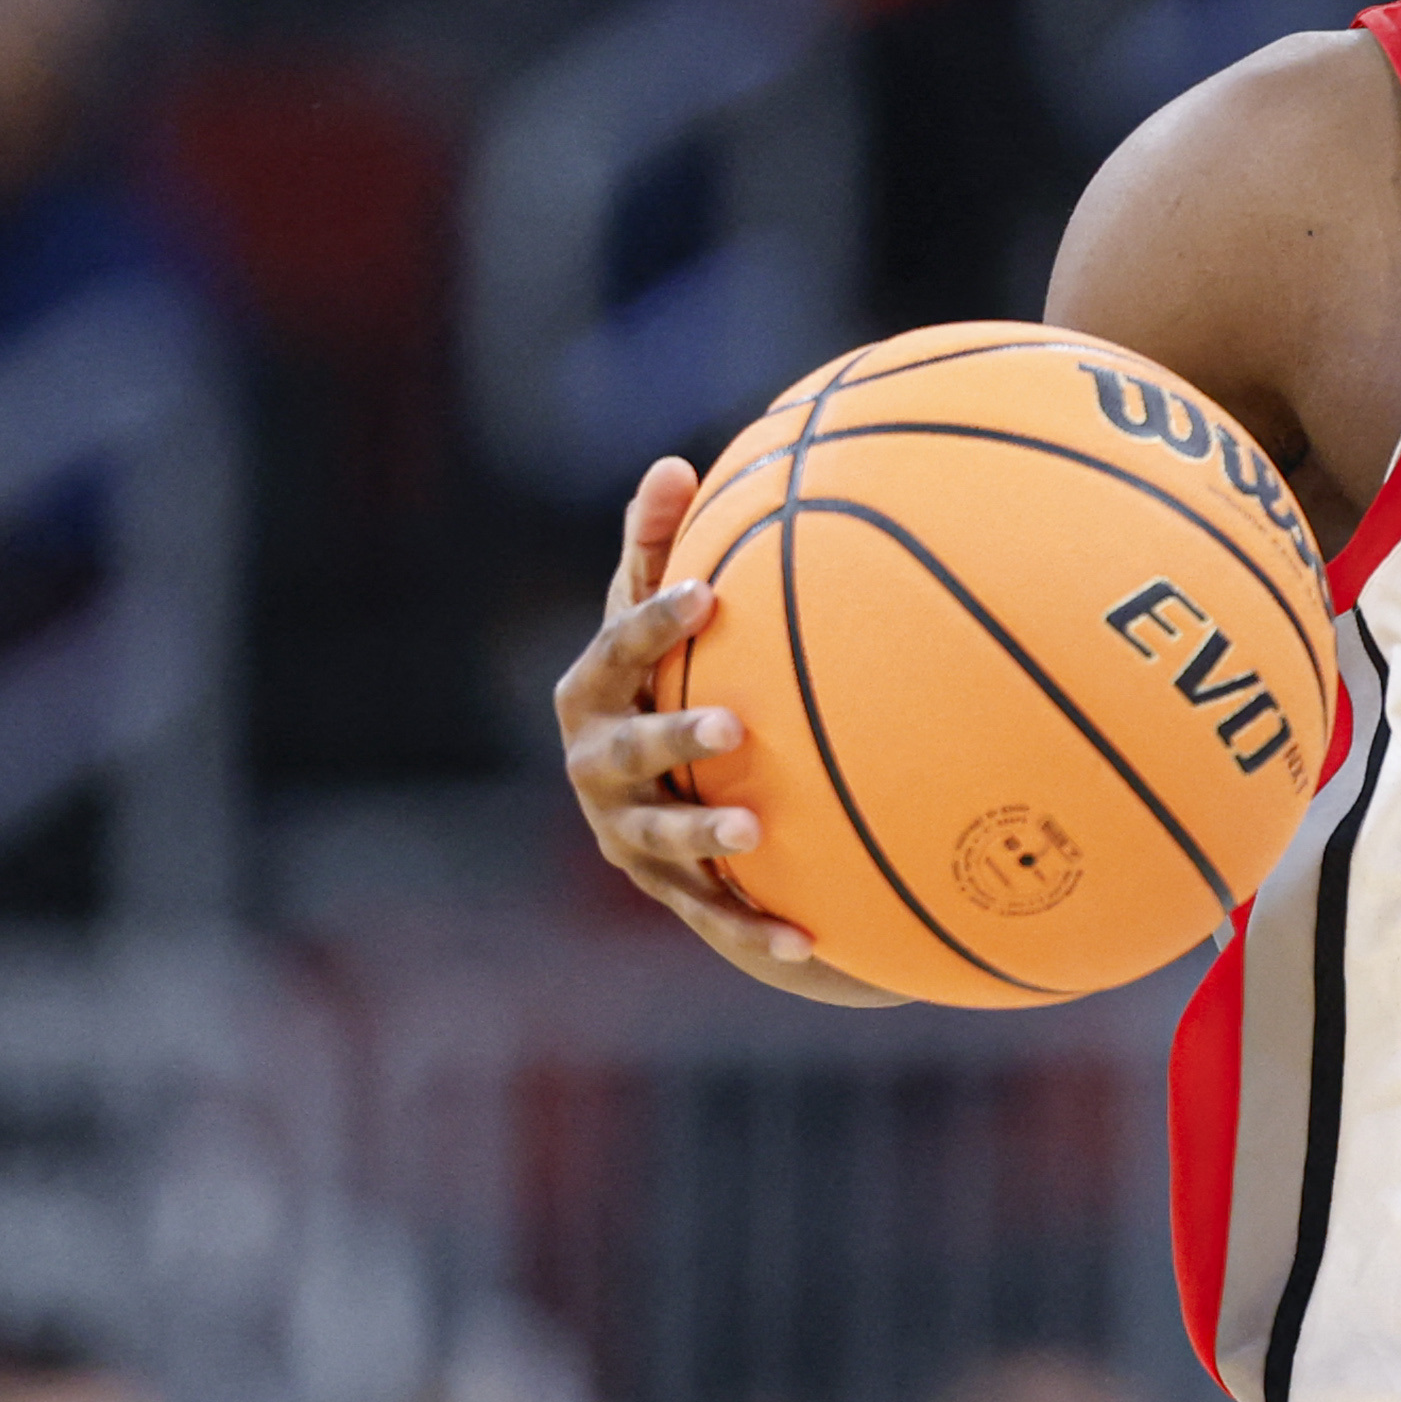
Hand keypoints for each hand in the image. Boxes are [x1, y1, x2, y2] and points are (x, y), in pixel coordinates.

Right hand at [554, 459, 903, 1006]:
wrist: (660, 798)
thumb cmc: (661, 677)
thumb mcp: (655, 620)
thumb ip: (657, 548)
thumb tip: (673, 462)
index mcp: (592, 693)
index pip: (617, 649)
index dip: (654, 624)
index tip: (706, 594)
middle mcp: (596, 767)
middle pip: (628, 751)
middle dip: (673, 737)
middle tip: (732, 723)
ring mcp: (628, 835)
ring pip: (663, 838)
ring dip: (705, 832)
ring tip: (755, 824)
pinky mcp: (671, 892)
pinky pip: (716, 911)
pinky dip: (756, 926)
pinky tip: (807, 939)